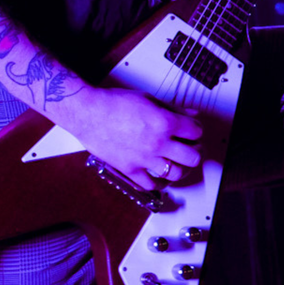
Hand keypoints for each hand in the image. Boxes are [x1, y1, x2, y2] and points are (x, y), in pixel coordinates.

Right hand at [56, 87, 203, 190]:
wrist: (87, 112)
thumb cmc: (112, 103)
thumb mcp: (148, 99)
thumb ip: (172, 108)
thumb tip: (189, 114)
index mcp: (164, 123)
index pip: (196, 131)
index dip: (196, 129)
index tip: (192, 130)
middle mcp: (157, 144)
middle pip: (193, 157)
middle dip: (194, 151)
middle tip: (190, 147)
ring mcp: (144, 159)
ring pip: (176, 174)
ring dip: (180, 168)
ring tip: (176, 162)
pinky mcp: (130, 169)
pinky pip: (150, 185)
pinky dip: (157, 182)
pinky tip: (157, 175)